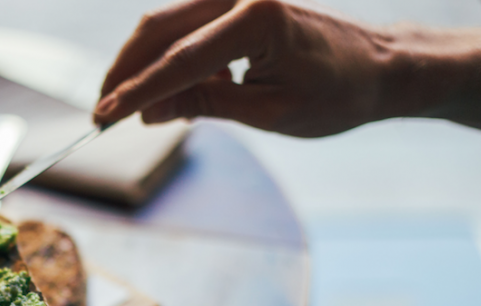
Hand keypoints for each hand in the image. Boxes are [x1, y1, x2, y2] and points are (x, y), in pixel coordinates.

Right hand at [95, 0, 396, 136]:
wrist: (378, 68)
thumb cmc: (336, 94)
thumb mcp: (266, 112)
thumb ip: (203, 104)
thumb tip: (147, 112)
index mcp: (257, 19)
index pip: (178, 61)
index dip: (136, 93)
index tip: (103, 118)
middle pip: (159, 28)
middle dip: (126, 72)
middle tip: (102, 113)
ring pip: (166, 24)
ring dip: (142, 65)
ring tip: (134, 109)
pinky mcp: (237, 1)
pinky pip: (186, 27)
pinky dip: (168, 59)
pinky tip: (170, 93)